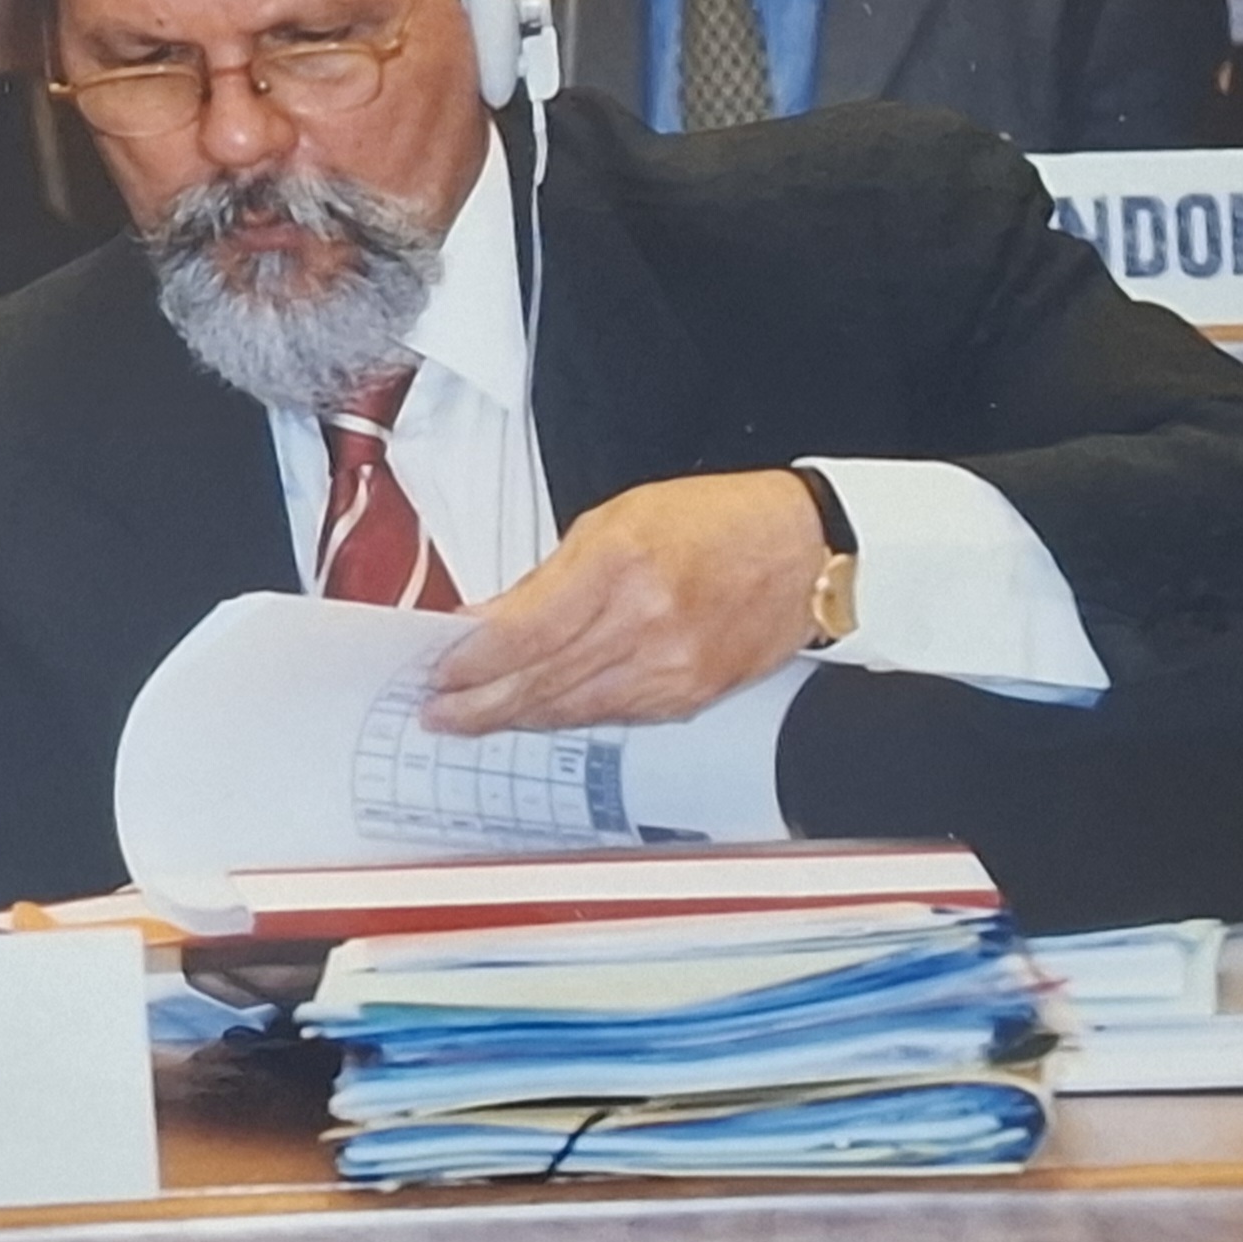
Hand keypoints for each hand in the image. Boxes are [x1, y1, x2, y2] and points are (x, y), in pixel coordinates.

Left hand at [424, 470, 824, 733]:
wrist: (807, 551)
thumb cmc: (715, 521)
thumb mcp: (616, 520)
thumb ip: (546, 577)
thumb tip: (485, 620)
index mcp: (621, 565)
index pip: (524, 633)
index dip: (472, 662)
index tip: (436, 673)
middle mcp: (646, 623)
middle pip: (541, 682)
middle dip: (479, 705)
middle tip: (436, 715)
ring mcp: (672, 668)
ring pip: (572, 710)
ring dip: (516, 719)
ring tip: (472, 721)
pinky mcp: (691, 698)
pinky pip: (612, 717)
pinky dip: (568, 717)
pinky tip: (537, 715)